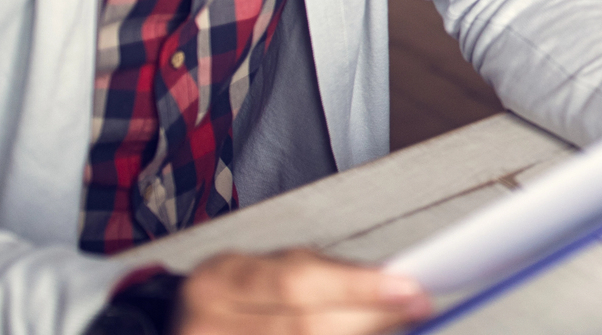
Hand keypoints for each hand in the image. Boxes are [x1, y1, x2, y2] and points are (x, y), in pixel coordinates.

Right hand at [176, 249, 429, 333]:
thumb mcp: (270, 272)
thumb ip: (324, 277)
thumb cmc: (240, 298)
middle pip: (304, 326)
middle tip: (417, 308)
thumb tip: (395, 288)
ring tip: (398, 325)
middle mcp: (207, 324)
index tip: (409, 288)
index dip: (358, 287)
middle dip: (370, 319)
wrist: (184, 330)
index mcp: (219, 281)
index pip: (297, 283)